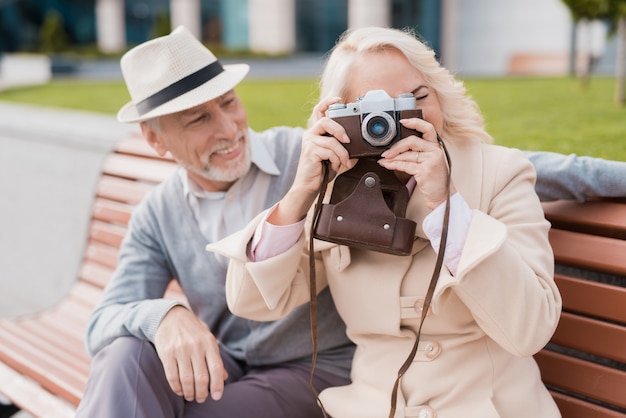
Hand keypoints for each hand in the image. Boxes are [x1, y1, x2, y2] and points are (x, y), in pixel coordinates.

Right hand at [154, 306, 227, 402]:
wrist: (171, 316)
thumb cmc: (194, 331)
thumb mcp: (208, 340)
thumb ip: (215, 358)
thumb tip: (224, 377)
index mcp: (209, 343)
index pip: (216, 368)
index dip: (217, 385)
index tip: (216, 396)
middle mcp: (196, 346)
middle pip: (201, 377)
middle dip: (202, 393)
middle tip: (201, 399)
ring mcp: (181, 349)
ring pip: (186, 379)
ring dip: (189, 392)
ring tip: (191, 396)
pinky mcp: (167, 353)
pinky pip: (172, 376)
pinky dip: (177, 388)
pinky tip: (180, 391)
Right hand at [268, 97, 352, 225]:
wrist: (309, 186)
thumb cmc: (322, 170)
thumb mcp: (335, 155)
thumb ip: (341, 146)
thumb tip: (357, 142)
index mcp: (316, 132)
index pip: (319, 111)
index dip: (328, 102)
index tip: (339, 99)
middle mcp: (310, 134)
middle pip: (325, 121)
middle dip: (340, 130)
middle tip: (348, 141)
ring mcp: (309, 142)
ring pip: (331, 141)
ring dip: (342, 154)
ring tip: (345, 162)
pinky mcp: (310, 152)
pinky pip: (330, 152)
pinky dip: (337, 160)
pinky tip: (335, 167)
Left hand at [378, 117, 455, 209]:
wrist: (441, 195)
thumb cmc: (434, 178)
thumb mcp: (431, 161)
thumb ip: (420, 151)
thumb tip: (399, 146)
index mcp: (437, 146)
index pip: (428, 128)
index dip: (415, 122)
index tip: (402, 122)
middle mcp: (436, 151)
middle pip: (412, 141)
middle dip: (396, 147)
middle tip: (386, 152)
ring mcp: (431, 160)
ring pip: (406, 155)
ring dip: (391, 158)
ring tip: (383, 160)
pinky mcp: (425, 170)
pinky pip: (405, 165)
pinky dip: (393, 165)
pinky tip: (387, 165)